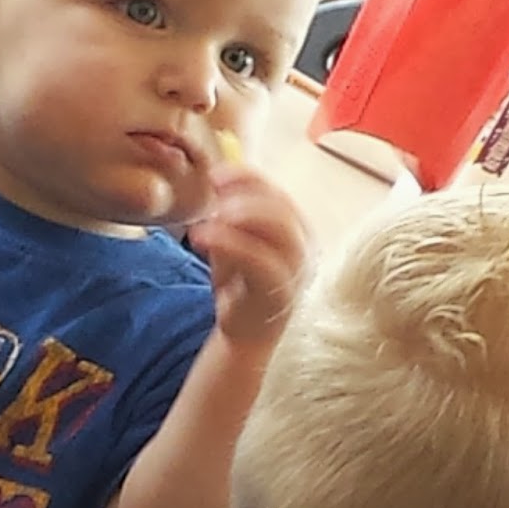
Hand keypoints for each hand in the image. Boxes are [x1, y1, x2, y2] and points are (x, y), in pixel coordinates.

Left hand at [187, 166, 312, 345]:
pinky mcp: (282, 292)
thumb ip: (232, 212)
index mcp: (296, 227)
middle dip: (244, 195)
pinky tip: (204, 239)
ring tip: (208, 219)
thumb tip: (215, 177)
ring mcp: (297, 269)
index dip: (247, 178)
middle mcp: (304, 245)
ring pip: (279, 229)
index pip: (277, 192)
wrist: (247, 332)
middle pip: (282, 207)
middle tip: (212, 195)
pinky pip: (262, 261)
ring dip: (241, 216)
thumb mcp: (235, 239)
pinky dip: (231, 244)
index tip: (215, 175)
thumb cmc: (242, 283)